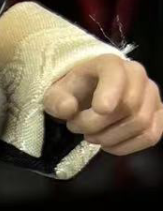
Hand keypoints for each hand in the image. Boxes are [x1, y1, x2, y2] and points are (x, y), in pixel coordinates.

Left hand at [44, 54, 162, 155]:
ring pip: (141, 123)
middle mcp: (137, 75)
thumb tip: (68, 108)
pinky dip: (127, 147)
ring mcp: (152, 95)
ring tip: (90, 136)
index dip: (111, 91)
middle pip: (128, 106)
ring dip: (110, 137)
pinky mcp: (158, 115)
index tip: (100, 109)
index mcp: (110, 64)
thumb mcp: (57, 94)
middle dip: (98, 124)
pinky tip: (108, 145)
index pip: (116, 74)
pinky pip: (151, 135)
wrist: (89, 94)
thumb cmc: (74, 92)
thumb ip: (57, 100)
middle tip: (76, 128)